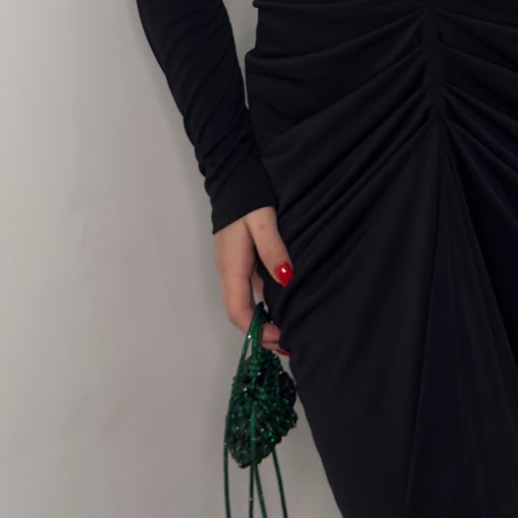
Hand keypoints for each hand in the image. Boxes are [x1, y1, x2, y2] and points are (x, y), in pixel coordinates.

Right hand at [214, 203, 294, 355]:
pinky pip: (250, 289)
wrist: (232, 174)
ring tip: (288, 329)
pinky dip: (265, 303)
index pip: (238, 311)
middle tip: (288, 343)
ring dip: (263, 320)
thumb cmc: (248, 197)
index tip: (281, 340)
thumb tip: (286, 279)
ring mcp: (232, 266)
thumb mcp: (263, 221)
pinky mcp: (239, 259)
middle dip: (260, 332)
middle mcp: (228, 271)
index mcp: (232, 266)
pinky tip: (283, 304)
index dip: (257, 331)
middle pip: (239, 312)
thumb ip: (273, 249)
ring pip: (244, 302)